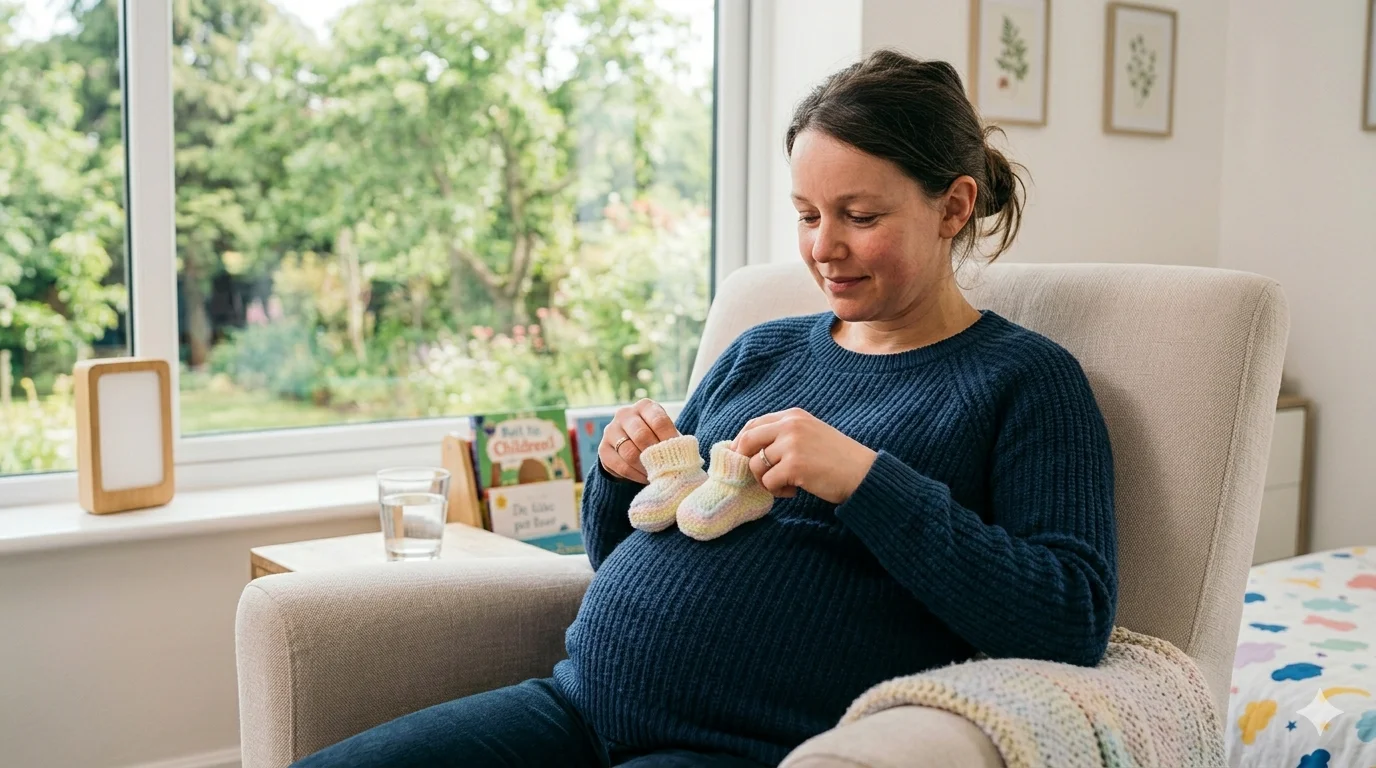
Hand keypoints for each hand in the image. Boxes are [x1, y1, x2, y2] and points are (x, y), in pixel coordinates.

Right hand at [599, 399, 680, 483]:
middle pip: (641, 435)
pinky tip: (645, 478)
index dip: (669, 439)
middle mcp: (625, 414)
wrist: (630, 444)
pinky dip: (635, 475)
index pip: (658, 421)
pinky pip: (620, 466)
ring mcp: (611, 431)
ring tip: (657, 475)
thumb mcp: (665, 433)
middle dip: (656, 454)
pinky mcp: (603, 449)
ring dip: (645, 467)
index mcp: (645, 406)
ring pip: (629, 452)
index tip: (679, 454)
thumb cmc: (655, 437)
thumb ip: (674, 441)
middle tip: (667, 467)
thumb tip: (686, 457)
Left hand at [730, 408, 877, 503]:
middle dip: (747, 462)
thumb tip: (748, 448)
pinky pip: (768, 482)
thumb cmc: (838, 459)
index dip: (742, 443)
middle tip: (760, 476)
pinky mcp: (794, 466)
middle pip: (748, 441)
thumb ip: (784, 435)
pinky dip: (778, 492)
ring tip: (787, 485)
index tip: (743, 458)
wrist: (863, 473)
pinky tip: (795, 491)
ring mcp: (791, 444)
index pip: (753, 424)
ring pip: (756, 465)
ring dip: (766, 481)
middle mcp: (790, 425)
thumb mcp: (810, 434)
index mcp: (793, 416)